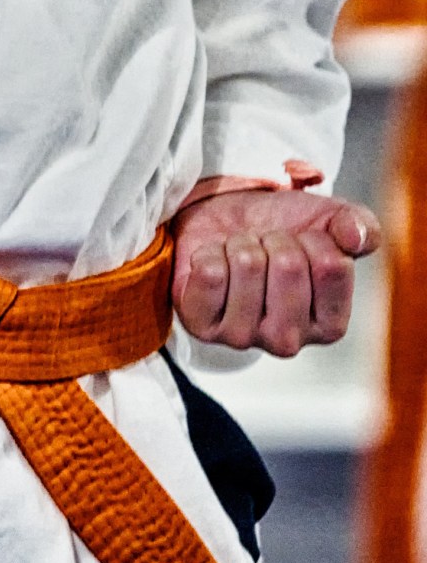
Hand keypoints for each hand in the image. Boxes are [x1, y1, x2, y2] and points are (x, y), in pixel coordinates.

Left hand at [171, 189, 380, 356]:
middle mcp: (287, 340)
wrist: (223, 223)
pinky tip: (213, 263)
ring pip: (248, 265)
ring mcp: (241, 337)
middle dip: (274, 240)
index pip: (332, 266)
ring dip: (241, 244)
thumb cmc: (279, 231)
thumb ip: (360, 228)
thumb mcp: (329, 222)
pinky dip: (209, 253)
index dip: (315, 238)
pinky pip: (210, 273)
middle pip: (289, 266)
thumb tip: (356, 237)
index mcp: (329, 325)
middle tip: (265, 247)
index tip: (302, 243)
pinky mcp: (201, 324)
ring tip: (238, 254)